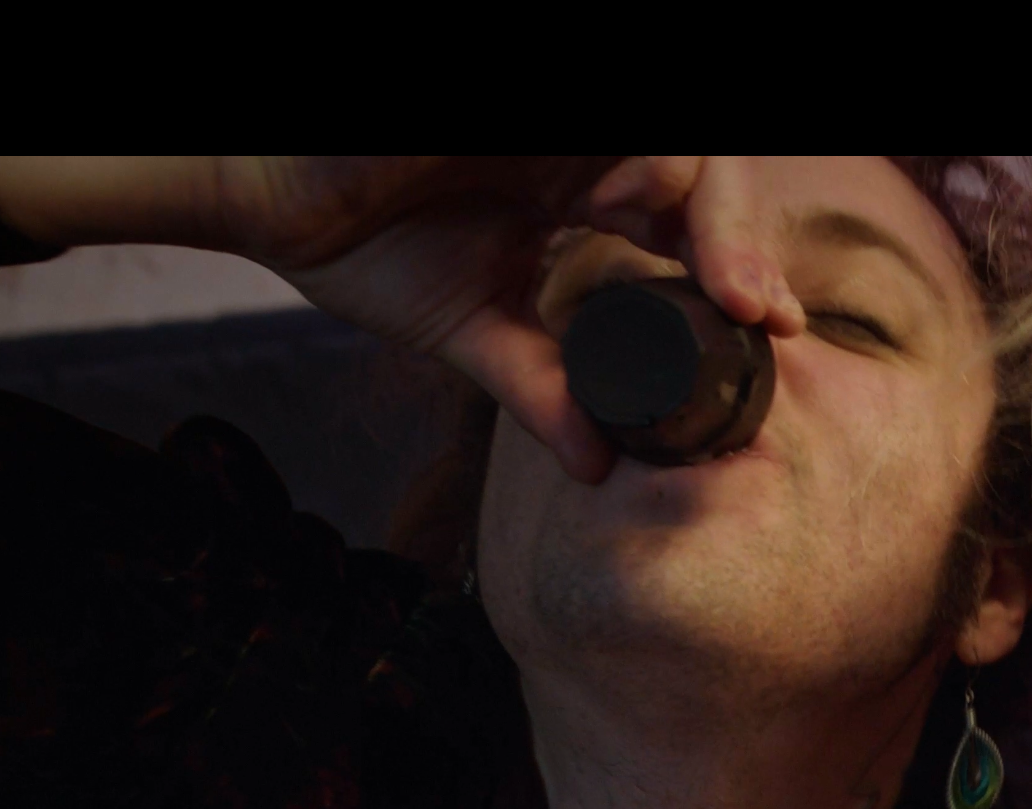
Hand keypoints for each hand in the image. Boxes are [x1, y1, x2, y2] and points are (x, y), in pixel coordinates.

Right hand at [0, 156, 806, 483]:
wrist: (259, 198)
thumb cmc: (359, 244)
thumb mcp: (472, 330)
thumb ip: (540, 388)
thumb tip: (598, 469)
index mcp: (583, 190)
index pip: (688, 223)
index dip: (738, 268)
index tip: (772, 331)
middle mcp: (581, 146)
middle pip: (697, 175)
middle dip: (738, 240)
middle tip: (759, 312)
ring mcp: (551, 128)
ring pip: (664, 146)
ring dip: (706, 202)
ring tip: (726, 277)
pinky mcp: (509, 115)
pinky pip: (597, 126)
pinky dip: (635, 161)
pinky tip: (648, 197)